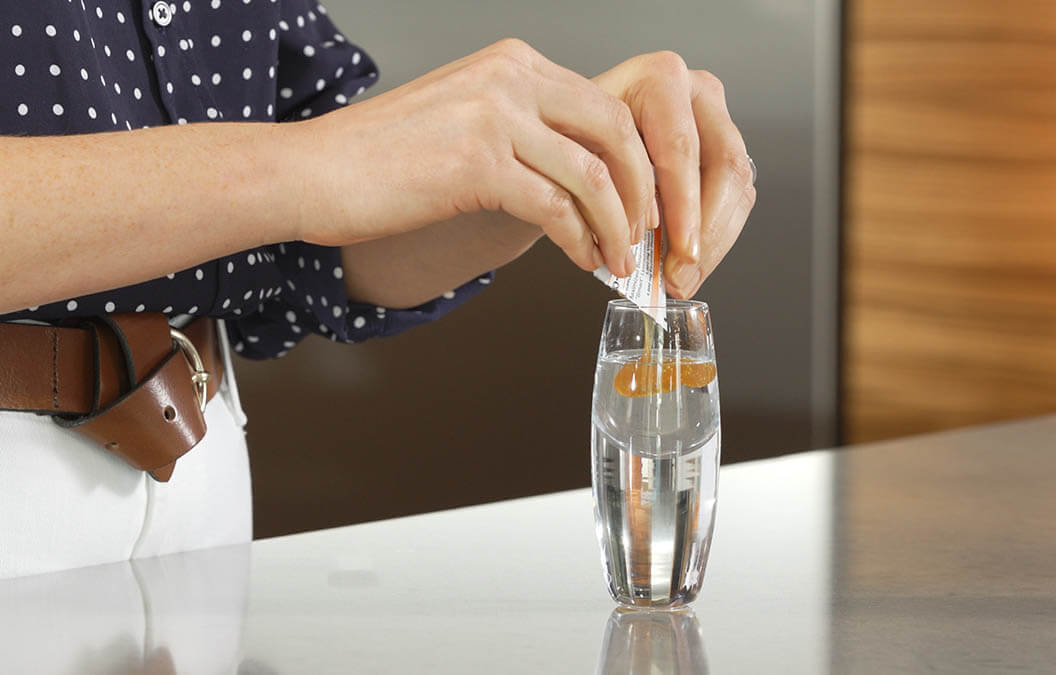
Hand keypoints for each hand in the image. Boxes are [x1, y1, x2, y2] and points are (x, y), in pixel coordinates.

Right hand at [293, 39, 656, 277]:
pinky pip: (556, 208)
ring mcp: (494, 117)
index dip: (635, 159)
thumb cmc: (378, 157)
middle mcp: (509, 78)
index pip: (602, 105)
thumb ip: (521, 128)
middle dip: (643, 191)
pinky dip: (580, 241)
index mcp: (511, 63)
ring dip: (617, 227)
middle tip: (648, 232)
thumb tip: (578, 171)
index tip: (643, 200)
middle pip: (614, 132)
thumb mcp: (463, 117)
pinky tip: (583, 259)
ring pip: (593, 176)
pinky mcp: (478, 165)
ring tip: (619, 259)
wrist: (309, 171)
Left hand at [592, 53, 756, 297]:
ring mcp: (717, 121)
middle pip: (725, 166)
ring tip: (681, 277)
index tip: (678, 251)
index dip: (683, 206)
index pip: (683, 148)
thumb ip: (605, 189)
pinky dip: (712, 239)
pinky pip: (735, 200)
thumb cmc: (573, 141)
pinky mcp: (725, 153)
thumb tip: (629, 248)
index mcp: (661, 79)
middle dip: (704, 231)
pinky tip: (687, 263)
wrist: (575, 135)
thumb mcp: (576, 155)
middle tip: (680, 274)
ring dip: (712, 241)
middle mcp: (697, 93)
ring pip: (739, 187)